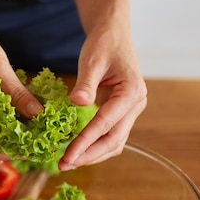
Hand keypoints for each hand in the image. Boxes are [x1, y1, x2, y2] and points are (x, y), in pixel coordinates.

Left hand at [59, 26, 146, 169]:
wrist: (113, 35)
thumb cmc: (103, 44)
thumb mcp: (92, 60)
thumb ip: (85, 83)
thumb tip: (77, 103)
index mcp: (131, 92)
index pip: (106, 124)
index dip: (86, 142)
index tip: (68, 156)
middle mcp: (136, 105)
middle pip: (114, 140)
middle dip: (89, 155)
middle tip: (64, 165)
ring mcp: (130, 111)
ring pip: (115, 142)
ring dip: (92, 155)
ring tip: (68, 163)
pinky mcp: (122, 113)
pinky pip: (111, 135)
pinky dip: (95, 146)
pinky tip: (77, 151)